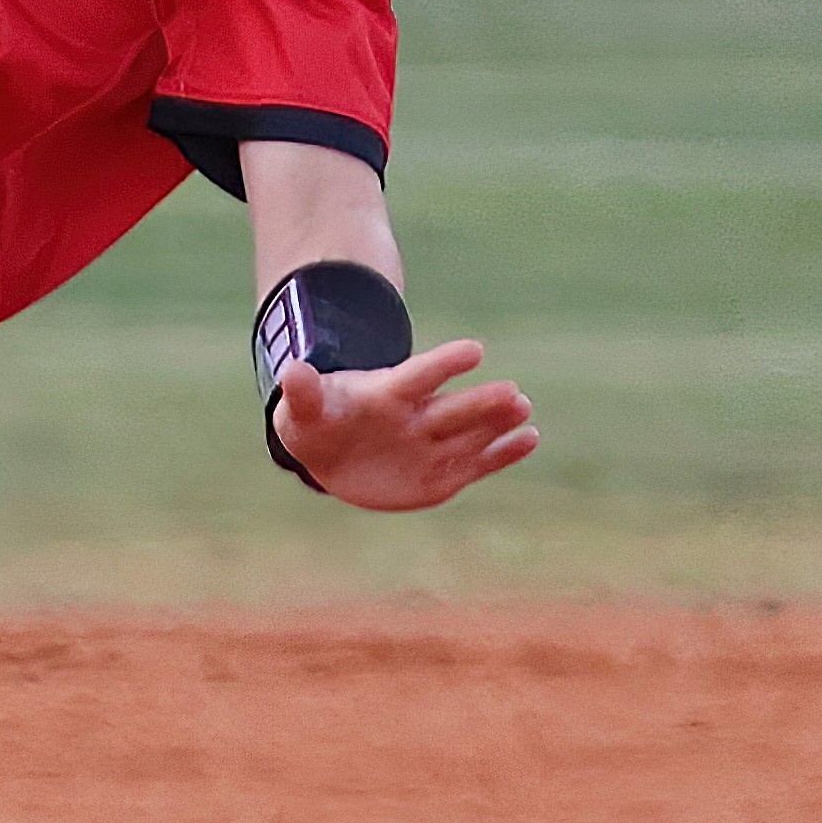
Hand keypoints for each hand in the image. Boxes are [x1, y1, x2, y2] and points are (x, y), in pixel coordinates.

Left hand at [272, 343, 537, 511]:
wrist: (333, 454)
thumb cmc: (320, 423)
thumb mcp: (304, 412)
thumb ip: (303, 393)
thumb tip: (292, 370)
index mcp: (386, 395)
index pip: (419, 375)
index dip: (444, 364)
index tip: (474, 350)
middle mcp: (417, 416)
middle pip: (452, 408)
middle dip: (480, 402)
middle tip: (512, 392)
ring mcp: (433, 444)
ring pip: (470, 433)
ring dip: (497, 423)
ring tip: (523, 409)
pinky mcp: (443, 472)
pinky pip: (477, 462)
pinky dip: (502, 453)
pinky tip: (529, 438)